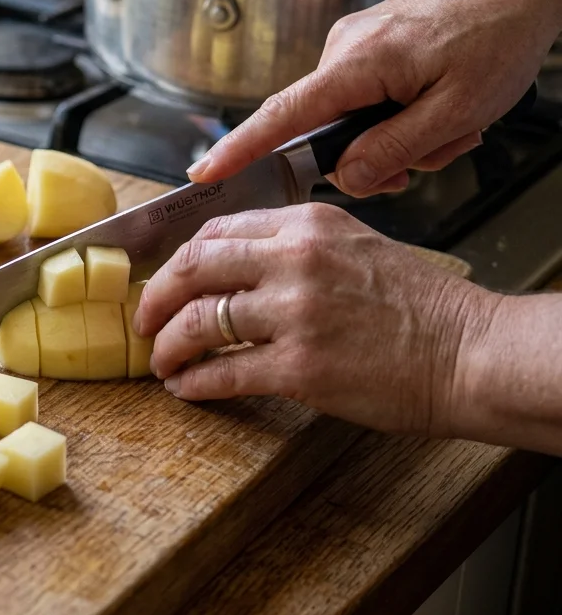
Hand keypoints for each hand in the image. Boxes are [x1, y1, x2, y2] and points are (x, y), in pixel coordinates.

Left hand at [132, 203, 501, 437]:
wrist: (470, 353)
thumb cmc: (419, 307)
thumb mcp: (356, 246)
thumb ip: (296, 246)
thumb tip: (234, 263)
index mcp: (307, 225)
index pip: (216, 230)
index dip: (178, 259)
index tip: (165, 280)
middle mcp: (295, 260)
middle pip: (193, 268)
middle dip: (156, 297)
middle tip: (144, 319)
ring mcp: (294, 313)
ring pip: (199, 322)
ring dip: (168, 346)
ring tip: (160, 361)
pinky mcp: (300, 367)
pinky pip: (223, 373)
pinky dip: (195, 383)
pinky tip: (186, 389)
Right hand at [187, 0, 561, 197]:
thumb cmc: (499, 34)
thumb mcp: (456, 112)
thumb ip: (394, 150)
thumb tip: (346, 175)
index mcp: (357, 63)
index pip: (281, 116)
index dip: (239, 149)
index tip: (203, 172)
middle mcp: (343, 49)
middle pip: (324, 129)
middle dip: (372, 155)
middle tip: (430, 156)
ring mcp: (356, 43)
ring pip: (354, 117)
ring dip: (401, 135)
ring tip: (456, 123)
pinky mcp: (372, 43)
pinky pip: (369, 97)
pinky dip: (404, 113)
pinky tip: (444, 104)